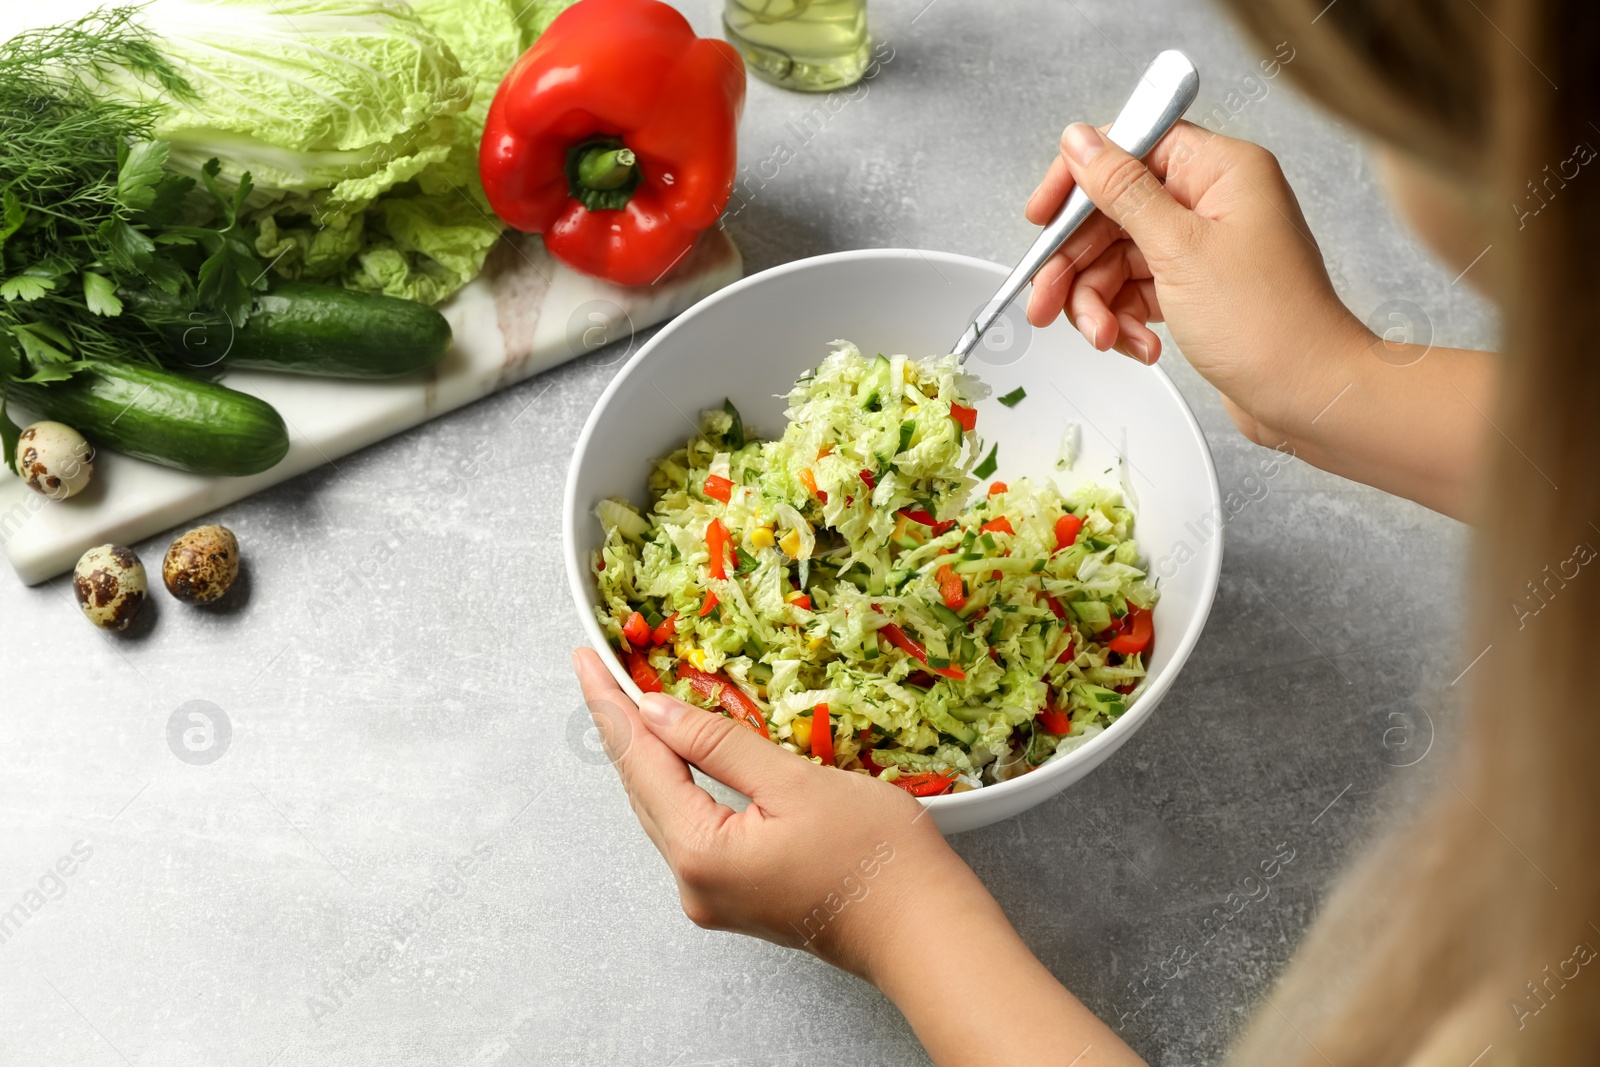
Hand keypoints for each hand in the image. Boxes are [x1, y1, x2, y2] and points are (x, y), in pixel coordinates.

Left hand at [572, 647, 967, 979]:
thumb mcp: (794, 782)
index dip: (611, 706)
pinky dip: (684, 785)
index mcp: (699, 853)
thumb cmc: (875, 858)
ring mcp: (714, 897)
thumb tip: (656, 712)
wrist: (924, 929)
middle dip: (623, 728)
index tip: (587, 660)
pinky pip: (695, 829)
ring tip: (633, 703)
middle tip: (603, 670)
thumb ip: (719, 744)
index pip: (638, 763)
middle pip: (643, 790)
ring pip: (667, 811)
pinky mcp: (739, 897)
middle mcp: (694, 884)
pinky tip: (684, 757)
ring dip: (652, 756)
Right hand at [1023, 120, 1369, 447]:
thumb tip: (1080, 140)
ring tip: (1106, 339)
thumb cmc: (1268, 323)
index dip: (1079, 182)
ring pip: (1117, 259)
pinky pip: (1137, 292)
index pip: (1130, 148)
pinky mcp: (1197, 289)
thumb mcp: (1179, 249)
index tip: (1042, 218)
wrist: (1310, 396)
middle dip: (1077, 264)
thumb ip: (1122, 191)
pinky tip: (1139, 346)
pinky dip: (1126, 321)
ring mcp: (1204, 248)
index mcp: (1220, 170)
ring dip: (1099, 302)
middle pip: (1113, 213)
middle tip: (1047, 302)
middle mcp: (1212, 201)